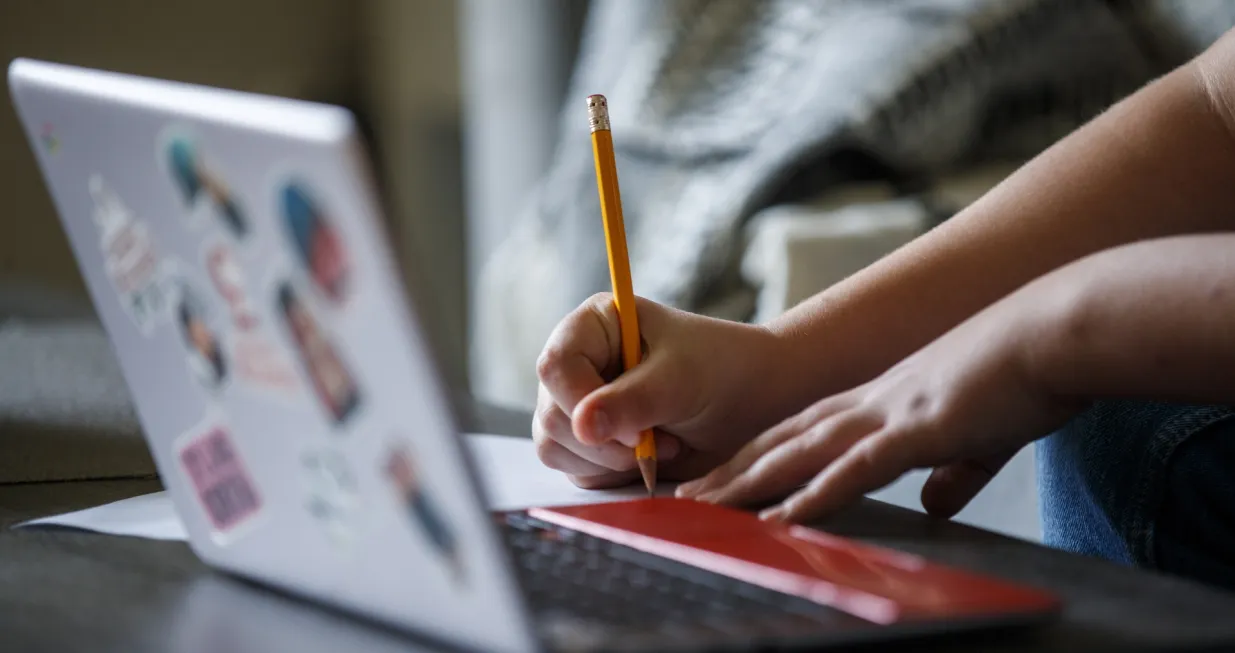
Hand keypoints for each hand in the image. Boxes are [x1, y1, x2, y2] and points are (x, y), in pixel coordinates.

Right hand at [533, 293, 782, 488]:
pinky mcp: (591, 441)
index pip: (555, 366)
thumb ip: (631, 402)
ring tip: (662, 446)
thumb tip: (582, 426)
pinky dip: (613, 475)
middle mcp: (578, 363)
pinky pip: (577, 471)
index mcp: (593, 326)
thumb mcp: (679, 381)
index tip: (631, 432)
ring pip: (556, 447)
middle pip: (551, 415)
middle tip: (654, 440)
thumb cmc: (721, 370)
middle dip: (603, 442)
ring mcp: (580, 404)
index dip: (583, 404)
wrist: (753, 400)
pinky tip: (652, 458)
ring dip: (608, 462)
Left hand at [678, 286, 1085, 521]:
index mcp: (884, 400)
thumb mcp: (979, 435)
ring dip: (754, 480)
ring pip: (804, 450)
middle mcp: (874, 401)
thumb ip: (953, 472)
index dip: (762, 454)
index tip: (725, 476)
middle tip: (689, 494)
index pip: (805, 430)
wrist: (1057, 333)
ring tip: (710, 505)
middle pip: (787, 438)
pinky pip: (857, 466)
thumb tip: (935, 503)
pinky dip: (818, 491)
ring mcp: (892, 411)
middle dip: (736, 469)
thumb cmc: (1024, 377)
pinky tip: (786, 513)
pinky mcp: (921, 426)